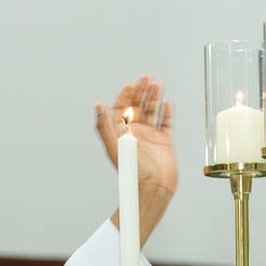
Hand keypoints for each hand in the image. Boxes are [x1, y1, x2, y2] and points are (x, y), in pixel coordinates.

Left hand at [95, 76, 176, 199]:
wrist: (153, 187)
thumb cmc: (132, 171)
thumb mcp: (114, 146)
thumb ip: (104, 126)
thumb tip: (98, 106)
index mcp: (122, 134)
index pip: (121, 109)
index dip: (125, 96)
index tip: (130, 85)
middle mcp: (135, 133)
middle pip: (138, 107)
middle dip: (141, 91)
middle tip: (146, 78)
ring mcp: (151, 137)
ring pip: (152, 112)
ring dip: (154, 98)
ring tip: (157, 85)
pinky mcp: (165, 142)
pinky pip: (166, 124)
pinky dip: (167, 113)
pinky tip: (167, 103)